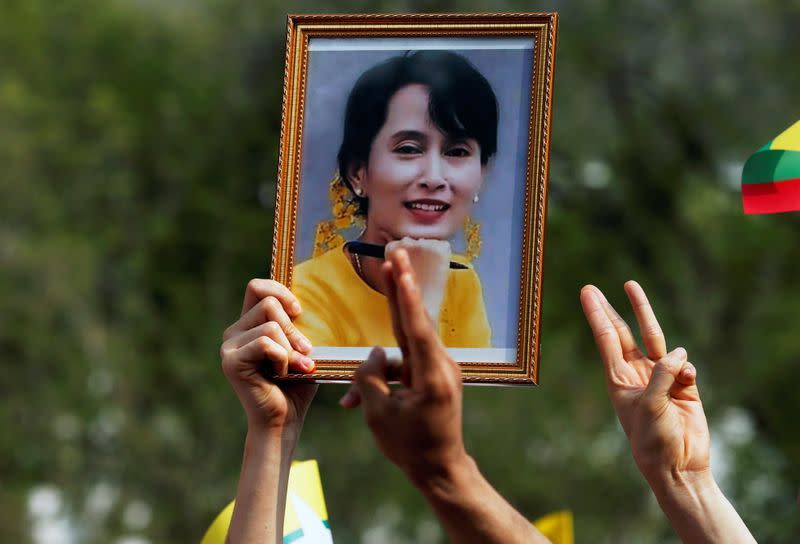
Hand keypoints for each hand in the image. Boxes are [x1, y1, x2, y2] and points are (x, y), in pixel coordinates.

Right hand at [221, 279, 316, 432]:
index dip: (279, 291)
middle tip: (304, 351)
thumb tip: (302, 304)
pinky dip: (282, 358)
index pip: (257, 287)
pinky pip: (266, 343)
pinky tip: (281, 374)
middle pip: (268, 302)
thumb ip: (296, 324)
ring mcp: (229, 346)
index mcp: (248, 325)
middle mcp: (234, 332)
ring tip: (295, 367)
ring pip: (271, 325)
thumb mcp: (300, 347)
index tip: (298, 311)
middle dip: (294, 327)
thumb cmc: (296, 384)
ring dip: (291, 348)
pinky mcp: (231, 361)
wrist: (284, 420)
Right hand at [340, 249, 466, 483]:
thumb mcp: (379, 414)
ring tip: (355, 403)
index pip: (416, 327)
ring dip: (375, 368)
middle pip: (415, 321)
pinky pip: (403, 367)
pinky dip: (382, 379)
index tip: (400, 268)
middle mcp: (441, 367)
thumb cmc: (409, 446)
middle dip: (401, 288)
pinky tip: (357, 404)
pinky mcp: (433, 376)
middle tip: (396, 254)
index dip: (405, 296)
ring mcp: (439, 370)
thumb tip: (375, 352)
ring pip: (401, 352)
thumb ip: (370, 376)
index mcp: (432, 376)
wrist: (440, 469)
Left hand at [579, 281, 709, 481]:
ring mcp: (660, 378)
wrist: (679, 465)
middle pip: (622, 333)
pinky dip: (686, 368)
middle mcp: (637, 374)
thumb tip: (679, 354)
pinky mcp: (684, 386)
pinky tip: (686, 378)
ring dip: (643, 313)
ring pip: (654, 339)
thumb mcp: (651, 405)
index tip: (587, 293)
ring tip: (630, 286)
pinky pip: (684, 366)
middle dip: (609, 309)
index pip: (606, 339)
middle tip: (593, 288)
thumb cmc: (654, 440)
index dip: (597, 315)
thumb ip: (661, 375)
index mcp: (619, 379)